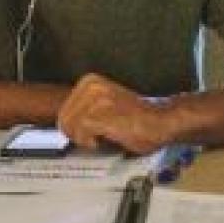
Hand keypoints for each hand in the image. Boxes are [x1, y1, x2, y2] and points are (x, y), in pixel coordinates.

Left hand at [57, 73, 177, 153]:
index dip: (73, 127)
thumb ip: (84, 108)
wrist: (160, 123)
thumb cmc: (135, 119)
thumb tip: (63, 123)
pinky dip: (89, 142)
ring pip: (70, 127)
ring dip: (84, 139)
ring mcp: (96, 99)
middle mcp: (91, 85)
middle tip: (95, 138)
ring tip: (101, 138)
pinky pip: (81, 133)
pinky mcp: (101, 114)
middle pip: (64, 119)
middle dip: (76, 134)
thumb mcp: (104, 105)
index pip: (63, 110)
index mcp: (90, 81)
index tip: (90, 132)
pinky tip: (103, 140)